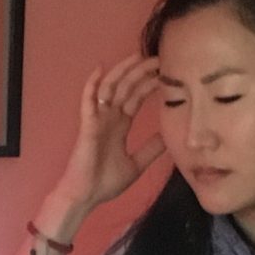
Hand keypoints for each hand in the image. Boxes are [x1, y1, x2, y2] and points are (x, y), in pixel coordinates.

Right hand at [59, 55, 166, 214]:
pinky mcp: (87, 125)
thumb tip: (169, 137)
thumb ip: (151, 149)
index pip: (136, 97)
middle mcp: (109, 117)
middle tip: (159, 58)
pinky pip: (88, 101)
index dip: (149, 83)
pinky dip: (91, 84)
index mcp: (120, 125)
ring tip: (138, 56)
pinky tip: (100, 69)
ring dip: (123, 71)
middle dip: (141, 71)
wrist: (85, 197)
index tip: (166, 72)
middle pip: (126, 87)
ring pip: (110, 88)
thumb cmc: (105, 183)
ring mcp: (97, 119)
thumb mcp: (136, 164)